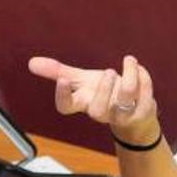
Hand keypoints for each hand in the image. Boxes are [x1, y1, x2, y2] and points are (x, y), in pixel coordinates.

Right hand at [27, 54, 158, 143]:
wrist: (134, 114)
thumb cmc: (105, 95)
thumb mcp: (82, 81)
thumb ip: (59, 72)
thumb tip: (32, 62)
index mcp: (83, 103)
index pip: (66, 107)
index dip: (62, 96)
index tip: (62, 81)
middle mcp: (101, 111)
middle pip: (97, 110)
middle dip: (103, 89)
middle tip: (108, 72)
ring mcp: (122, 114)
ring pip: (124, 99)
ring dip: (128, 78)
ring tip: (128, 62)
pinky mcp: (142, 111)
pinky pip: (145, 95)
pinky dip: (144, 78)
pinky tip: (140, 69)